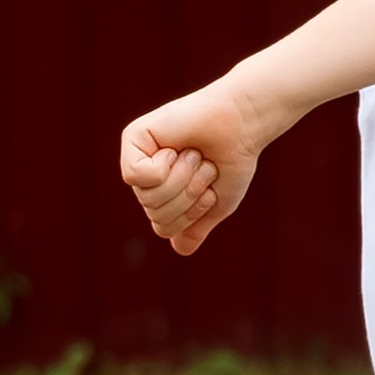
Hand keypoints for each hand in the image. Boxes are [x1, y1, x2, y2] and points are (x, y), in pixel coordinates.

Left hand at [119, 82, 263, 256]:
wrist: (241, 123)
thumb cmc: (232, 160)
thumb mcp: (217, 204)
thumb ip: (196, 226)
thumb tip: (179, 250)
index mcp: (163, 193)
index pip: (163, 228)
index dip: (192, 214)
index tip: (211, 188)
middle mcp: (146, 177)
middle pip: (155, 213)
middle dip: (189, 195)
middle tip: (203, 166)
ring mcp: (137, 156)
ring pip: (147, 197)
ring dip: (181, 179)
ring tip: (193, 154)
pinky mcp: (133, 138)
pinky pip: (137, 175)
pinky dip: (165, 166)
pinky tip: (175, 147)